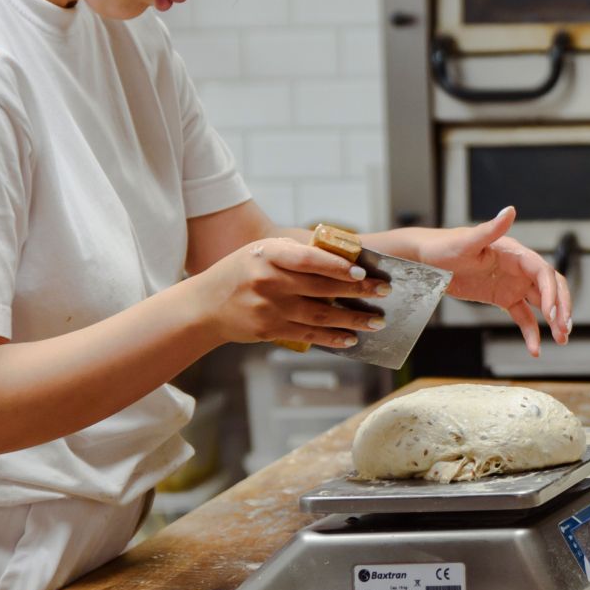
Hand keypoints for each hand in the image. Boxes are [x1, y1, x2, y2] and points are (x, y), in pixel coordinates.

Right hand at [191, 237, 389, 347]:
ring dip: (352, 320)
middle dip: (357, 291)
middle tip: (384, 292)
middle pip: (321, 288)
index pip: (309, 260)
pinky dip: (332, 338)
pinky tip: (351, 338)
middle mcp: (267, 281)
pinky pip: (307, 336)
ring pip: (319, 316)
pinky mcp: (269, 330)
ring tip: (377, 321)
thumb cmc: (243, 270)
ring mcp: (268, 309)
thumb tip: (343, 257)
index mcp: (268, 254)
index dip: (337, 267)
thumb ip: (297, 252)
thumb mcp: (263, 251)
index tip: (363, 272)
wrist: (205, 305)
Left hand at [407, 207, 571, 355]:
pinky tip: (535, 348)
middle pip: (551, 287)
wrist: (428, 261)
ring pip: (542, 303)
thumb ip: (491, 229)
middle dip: (562, 308)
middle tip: (564, 330)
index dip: (551, 293)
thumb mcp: (467, 242)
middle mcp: (519, 268)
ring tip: (561, 340)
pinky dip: (531, 331)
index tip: (552, 314)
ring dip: (554, 320)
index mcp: (515, 253)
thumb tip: (510, 210)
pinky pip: (523, 316)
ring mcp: (513, 284)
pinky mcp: (504, 298)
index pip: (542, 272)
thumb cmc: (445, 247)